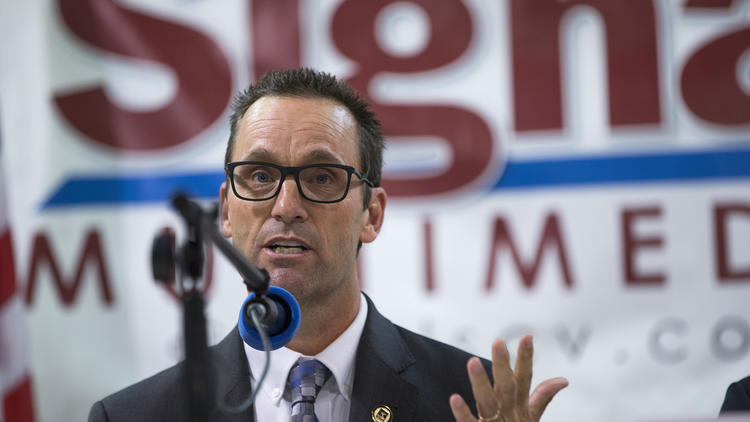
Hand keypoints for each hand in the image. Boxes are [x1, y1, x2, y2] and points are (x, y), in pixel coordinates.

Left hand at [449, 334, 567, 421]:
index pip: (525, 379)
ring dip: (480, 382)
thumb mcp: (531, 418)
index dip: (526, 358)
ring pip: (487, 402)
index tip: (527, 336)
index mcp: (519, 406)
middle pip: (507, 386)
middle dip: (504, 364)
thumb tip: (563, 379)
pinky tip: (454, 398)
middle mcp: (509, 414)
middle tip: (498, 341)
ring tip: (472, 361)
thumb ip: (542, 397)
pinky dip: (463, 413)